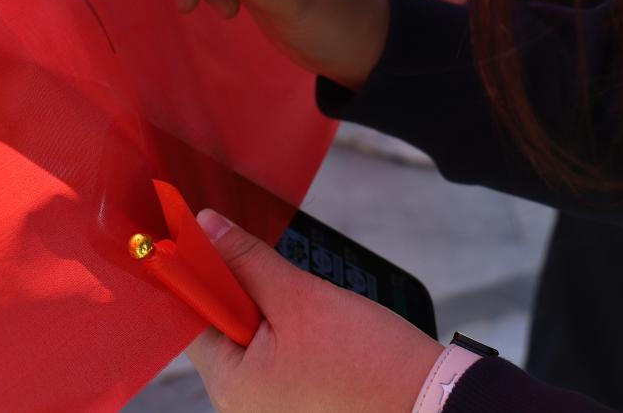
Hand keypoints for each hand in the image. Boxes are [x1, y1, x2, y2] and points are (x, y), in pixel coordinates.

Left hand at [186, 208, 442, 412]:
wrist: (434, 401)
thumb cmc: (369, 360)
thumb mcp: (299, 296)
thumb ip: (245, 260)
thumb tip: (204, 227)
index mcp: (230, 387)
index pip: (189, 319)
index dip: (193, 274)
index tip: (202, 236)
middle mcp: (240, 406)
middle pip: (217, 328)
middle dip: (240, 291)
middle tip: (271, 269)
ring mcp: (269, 408)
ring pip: (248, 339)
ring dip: (266, 308)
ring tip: (304, 304)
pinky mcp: (294, 402)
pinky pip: (272, 357)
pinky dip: (285, 331)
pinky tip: (314, 322)